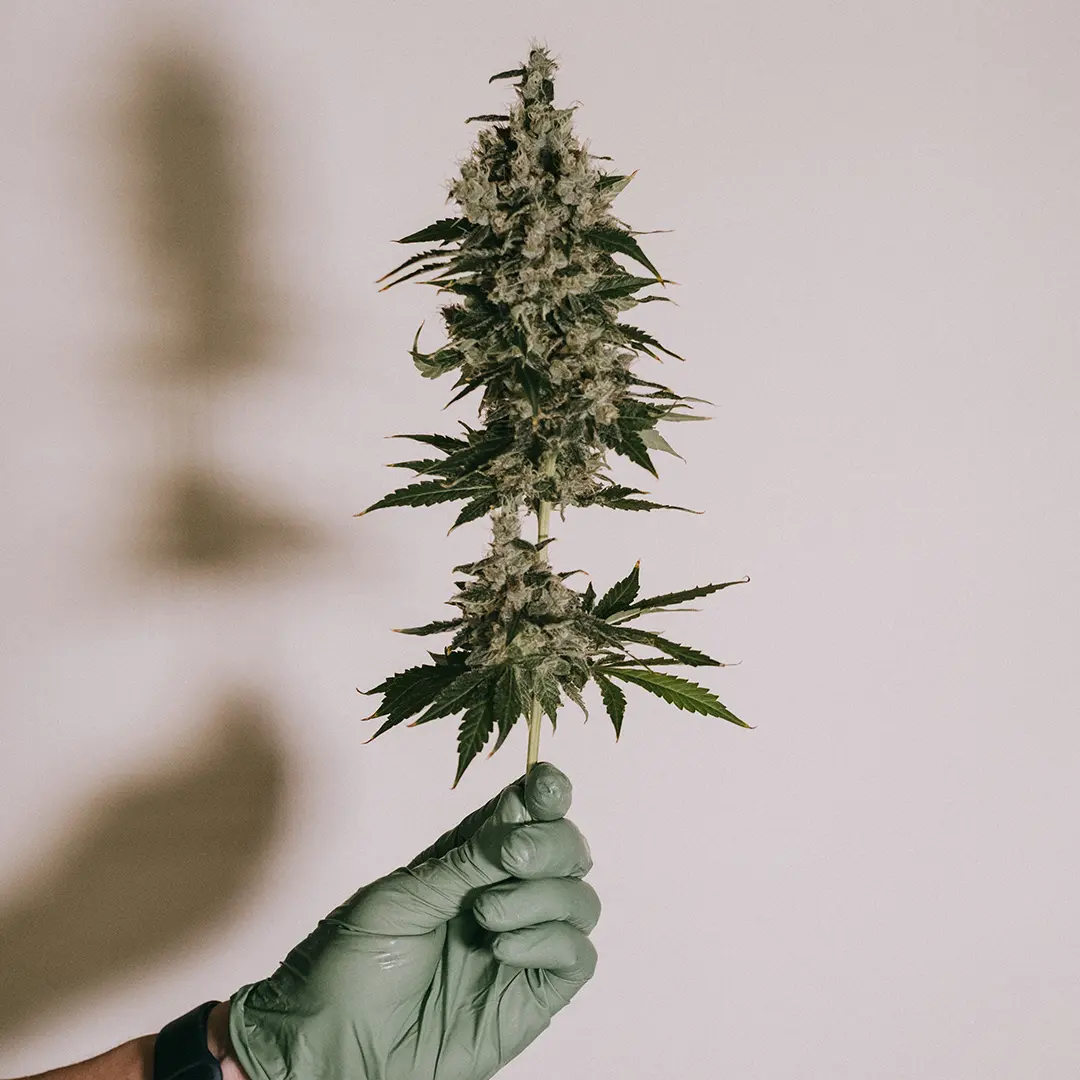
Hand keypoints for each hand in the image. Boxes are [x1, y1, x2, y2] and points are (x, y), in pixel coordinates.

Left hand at [226, 762, 598, 1079]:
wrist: (334, 1045)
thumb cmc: (354, 963)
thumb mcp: (405, 896)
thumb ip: (468, 859)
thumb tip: (523, 808)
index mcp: (472, 859)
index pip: (528, 813)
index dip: (547, 792)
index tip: (545, 784)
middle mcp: (507, 894)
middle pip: (568, 850)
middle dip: (550, 842)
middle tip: (512, 854)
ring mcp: (525, 945)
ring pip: (581, 899)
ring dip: (541, 895)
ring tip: (485, 914)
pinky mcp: (534, 995)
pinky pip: (578, 956)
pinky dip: (549, 941)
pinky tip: (500, 950)